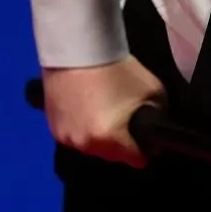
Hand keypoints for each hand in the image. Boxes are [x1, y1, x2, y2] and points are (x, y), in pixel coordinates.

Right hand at [41, 56, 164, 167]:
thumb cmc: (118, 70)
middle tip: (125, 120)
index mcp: (111, 140)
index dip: (146, 150)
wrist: (78, 50)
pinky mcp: (51, 126)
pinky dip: (83, 130)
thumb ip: (158, 117)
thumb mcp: (154, 92)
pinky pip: (74, 137)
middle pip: (113, 156)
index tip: (146, 138)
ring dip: (101, 138)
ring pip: (92, 147)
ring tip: (106, 114)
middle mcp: (86, 144)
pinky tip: (88, 111)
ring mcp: (65, 137)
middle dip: (122, 144)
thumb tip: (154, 133)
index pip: (137, 161)